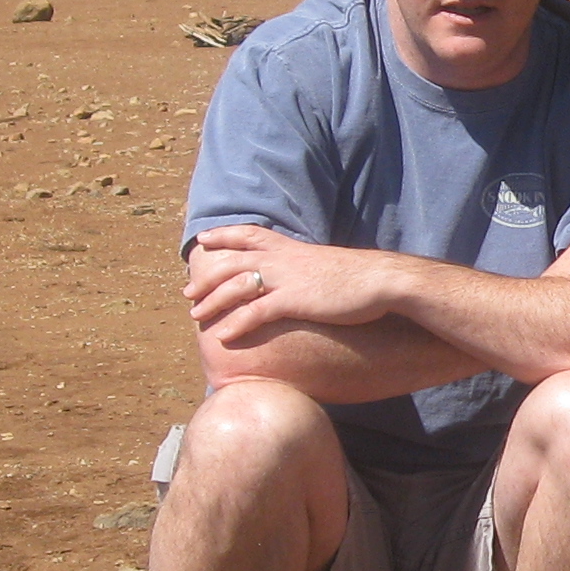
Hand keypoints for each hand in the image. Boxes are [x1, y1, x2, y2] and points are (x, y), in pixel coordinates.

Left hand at [183, 225, 403, 346]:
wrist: (381, 281)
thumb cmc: (361, 278)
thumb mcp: (329, 266)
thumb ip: (309, 270)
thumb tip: (306, 280)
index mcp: (291, 248)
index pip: (250, 234)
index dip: (224, 234)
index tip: (205, 239)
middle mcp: (282, 259)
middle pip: (232, 262)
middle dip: (207, 277)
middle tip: (188, 292)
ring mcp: (286, 279)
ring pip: (235, 286)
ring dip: (211, 301)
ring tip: (195, 315)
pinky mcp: (293, 300)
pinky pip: (254, 312)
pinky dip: (235, 324)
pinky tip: (222, 336)